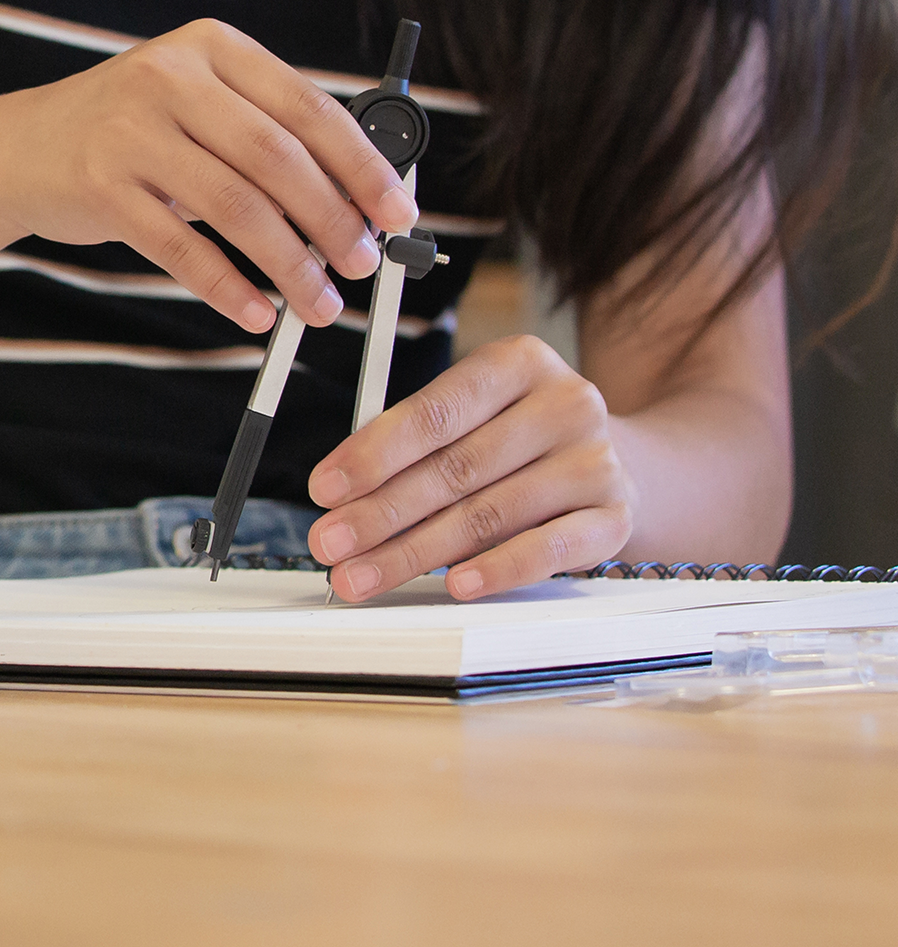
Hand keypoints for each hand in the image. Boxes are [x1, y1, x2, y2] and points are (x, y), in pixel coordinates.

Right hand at [0, 19, 418, 332]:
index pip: (306, 105)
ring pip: (234, 207)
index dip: (360, 164)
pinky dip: (228, 287)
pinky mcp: (99, 185)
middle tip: (364, 265)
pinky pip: (180, 248)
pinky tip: (255, 311)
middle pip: (275, 158)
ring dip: (289, 264)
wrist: (17, 147)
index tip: (398, 212)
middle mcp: (170, 76)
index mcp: (212, 48)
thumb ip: (268, 134)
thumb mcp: (197, 105)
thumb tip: (364, 199)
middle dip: (332, 220)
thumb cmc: (129, 131)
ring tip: (319, 304)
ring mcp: (129, 130)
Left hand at [305, 334, 633, 599]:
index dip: (374, 453)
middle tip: (331, 542)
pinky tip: (455, 584)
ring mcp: (596, 462)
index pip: (435, 411)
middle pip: (455, 468)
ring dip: (416, 551)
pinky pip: (549, 549)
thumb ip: (418, 439)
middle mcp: (565, 404)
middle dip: (381, 512)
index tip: (326, 487)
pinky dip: (498, 569)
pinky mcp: (614, 517)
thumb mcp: (476, 411)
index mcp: (518, 362)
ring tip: (364, 574)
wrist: (620, 458)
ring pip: (489, 513)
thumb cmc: (521, 434)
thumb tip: (343, 491)